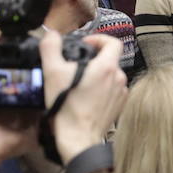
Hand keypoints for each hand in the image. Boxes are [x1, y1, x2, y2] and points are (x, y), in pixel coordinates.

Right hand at [38, 31, 127, 156]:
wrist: (78, 138)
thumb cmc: (67, 107)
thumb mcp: (52, 73)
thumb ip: (51, 48)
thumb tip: (51, 35)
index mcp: (107, 67)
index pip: (113, 42)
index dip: (99, 39)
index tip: (85, 45)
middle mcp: (118, 78)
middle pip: (110, 59)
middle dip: (93, 59)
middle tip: (76, 65)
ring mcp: (121, 93)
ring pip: (110, 76)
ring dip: (97, 75)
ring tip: (78, 83)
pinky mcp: (119, 106)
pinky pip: (111, 91)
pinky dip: (100, 90)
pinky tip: (85, 97)